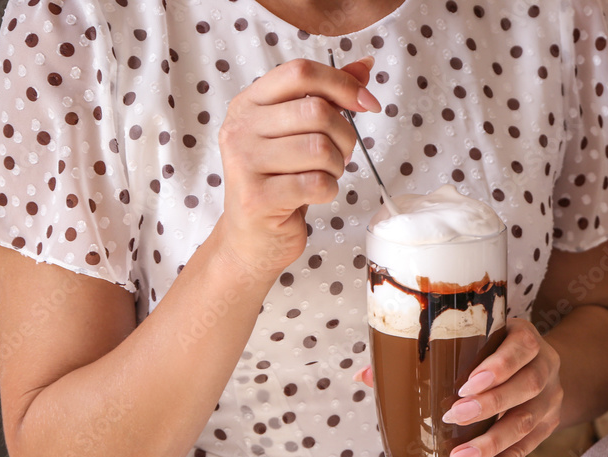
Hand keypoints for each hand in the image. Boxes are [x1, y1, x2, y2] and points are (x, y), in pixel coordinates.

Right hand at [214, 56, 380, 274]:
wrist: (251, 239)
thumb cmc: (279, 183)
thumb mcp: (297, 134)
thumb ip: (326, 98)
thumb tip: (365, 66)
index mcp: (248, 104)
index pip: (299, 72)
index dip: (341, 84)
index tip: (367, 104)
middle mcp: (240, 128)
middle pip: (316, 110)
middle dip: (344, 136)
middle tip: (340, 155)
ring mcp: (244, 163)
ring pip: (320, 148)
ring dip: (336, 166)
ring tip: (323, 176)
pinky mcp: (257, 198)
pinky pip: (316, 183)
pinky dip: (328, 190)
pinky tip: (313, 195)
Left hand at [355, 319, 563, 456]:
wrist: (539, 364)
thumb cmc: (491, 350)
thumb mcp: (472, 340)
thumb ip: (425, 355)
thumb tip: (366, 375)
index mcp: (525, 338)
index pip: (521, 347)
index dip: (499, 366)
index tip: (467, 384)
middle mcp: (545, 367)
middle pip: (526, 387)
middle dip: (489, 405)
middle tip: (453, 417)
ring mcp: (549, 399)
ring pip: (527, 422)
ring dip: (492, 443)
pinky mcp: (546, 427)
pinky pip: (525, 452)